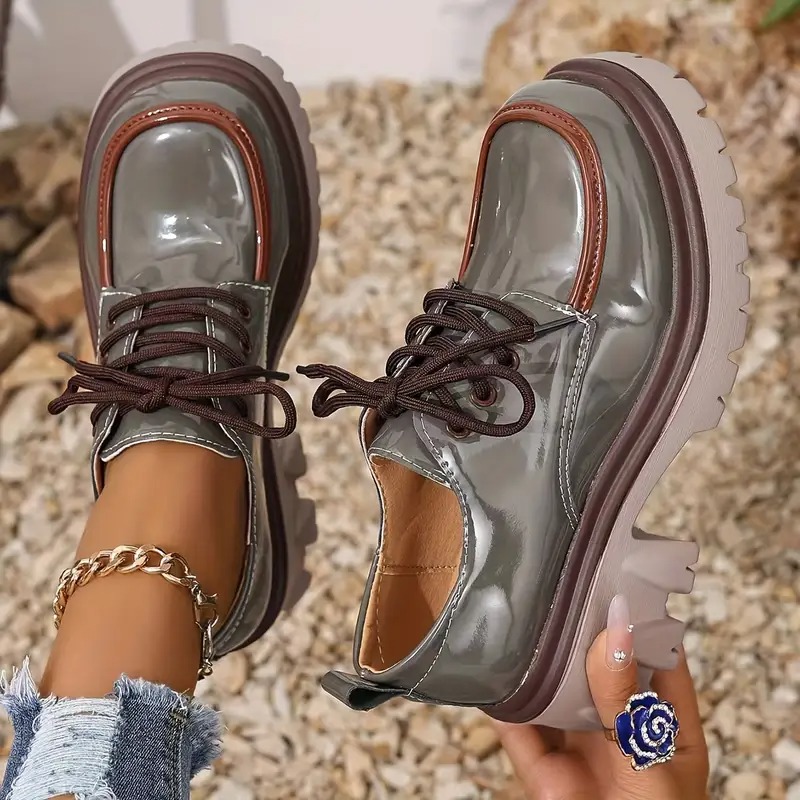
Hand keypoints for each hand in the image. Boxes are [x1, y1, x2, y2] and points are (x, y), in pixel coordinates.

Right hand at [495, 595, 708, 799]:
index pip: (659, 659)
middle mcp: (624, 733)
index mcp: (669, 730)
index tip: (615, 577)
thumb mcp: (649, 765)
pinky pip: (520, 731)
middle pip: (600, 670)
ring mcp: (582, 752)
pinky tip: (491, 674)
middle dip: (580, 634)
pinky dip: (505, 703)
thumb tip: (614, 632)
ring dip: (539, 665)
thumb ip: (626, 701)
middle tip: (557, 588)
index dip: (639, 618)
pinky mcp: (544, 775)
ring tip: (521, 620)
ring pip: (557, 694)